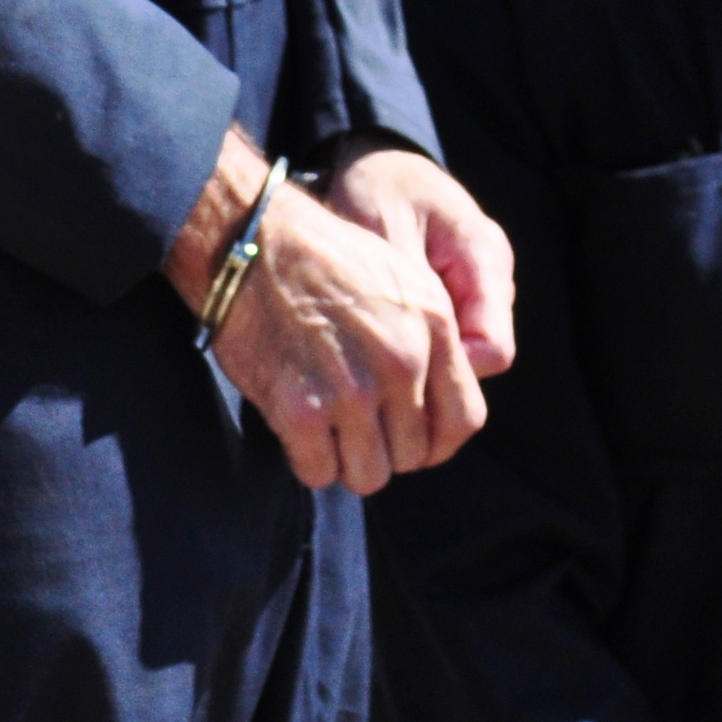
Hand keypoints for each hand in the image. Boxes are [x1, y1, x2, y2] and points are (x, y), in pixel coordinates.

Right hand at [163, 131, 486, 492]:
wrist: (256, 247)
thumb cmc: (328, 262)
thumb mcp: (407, 281)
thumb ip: (433, 341)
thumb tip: (442, 404)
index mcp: (435, 328)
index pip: (465, 419)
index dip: (440, 443)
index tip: (415, 441)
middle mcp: (402, 361)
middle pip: (415, 454)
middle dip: (389, 450)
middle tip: (359, 430)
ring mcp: (352, 389)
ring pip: (370, 475)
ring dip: (349, 462)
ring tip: (331, 432)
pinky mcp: (300, 410)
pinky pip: (318, 473)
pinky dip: (310, 462)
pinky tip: (300, 431)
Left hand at [325, 140, 519, 377]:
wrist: (376, 159)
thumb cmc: (376, 189)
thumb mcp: (383, 234)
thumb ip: (409, 293)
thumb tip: (420, 359)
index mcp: (483, 256)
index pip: (493, 350)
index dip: (450, 374)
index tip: (396, 373)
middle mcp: (492, 275)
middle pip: (480, 356)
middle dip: (433, 370)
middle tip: (377, 366)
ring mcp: (479, 283)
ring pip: (464, 349)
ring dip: (424, 356)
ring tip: (374, 342)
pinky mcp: (460, 289)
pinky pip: (449, 334)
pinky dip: (418, 342)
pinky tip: (380, 330)